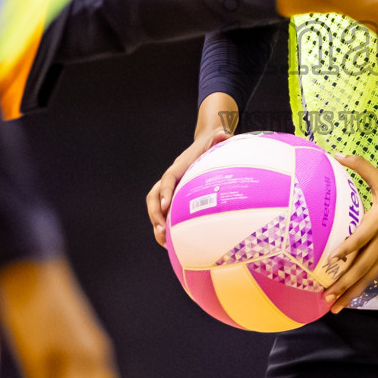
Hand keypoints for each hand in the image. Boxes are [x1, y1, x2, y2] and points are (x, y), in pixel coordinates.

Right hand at [147, 92, 237, 244]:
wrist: (206, 144)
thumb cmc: (213, 145)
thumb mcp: (217, 139)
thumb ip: (219, 137)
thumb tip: (223, 133)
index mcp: (180, 167)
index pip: (168, 178)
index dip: (165, 191)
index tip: (167, 205)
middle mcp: (171, 179)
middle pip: (154, 196)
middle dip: (155, 214)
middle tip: (162, 230)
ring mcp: (171, 190)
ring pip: (156, 208)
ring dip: (157, 224)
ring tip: (166, 243)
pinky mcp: (175, 199)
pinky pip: (165, 214)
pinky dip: (166, 228)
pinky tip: (175, 244)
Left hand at [320, 156, 377, 311]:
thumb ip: (360, 166)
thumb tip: (336, 153)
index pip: (359, 239)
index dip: (345, 250)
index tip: (330, 261)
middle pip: (361, 266)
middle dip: (343, 283)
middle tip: (325, 296)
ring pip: (368, 276)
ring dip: (351, 291)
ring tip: (334, 306)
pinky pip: (375, 274)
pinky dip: (363, 286)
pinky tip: (352, 296)